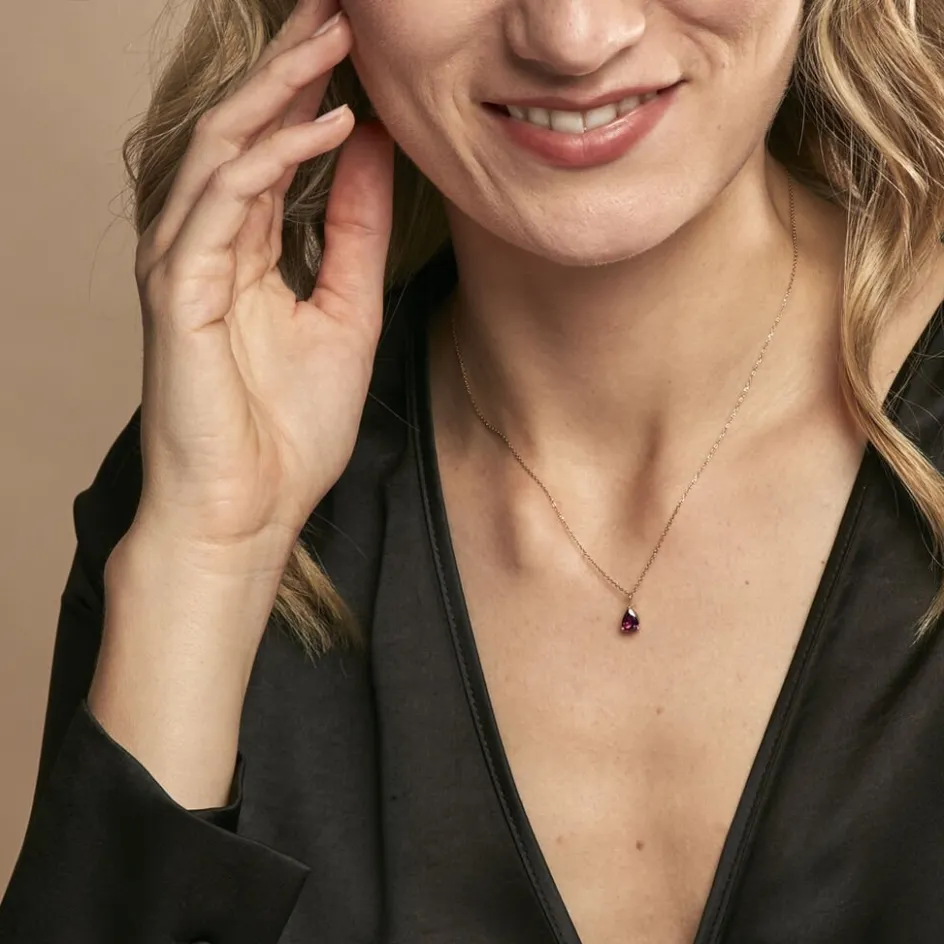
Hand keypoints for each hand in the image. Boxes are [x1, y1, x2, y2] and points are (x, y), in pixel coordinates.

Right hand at [130, 0, 393, 560]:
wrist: (251, 513)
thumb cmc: (291, 432)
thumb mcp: (347, 316)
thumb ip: (353, 235)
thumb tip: (373, 153)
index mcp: (244, 254)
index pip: (270, 150)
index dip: (307, 89)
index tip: (355, 42)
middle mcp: (206, 247)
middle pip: (241, 130)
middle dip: (289, 64)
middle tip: (340, 7)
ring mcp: (185, 265)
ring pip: (222, 150)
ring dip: (279, 90)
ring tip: (334, 37)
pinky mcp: (179, 292)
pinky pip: (220, 203)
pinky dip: (272, 159)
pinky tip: (324, 125)